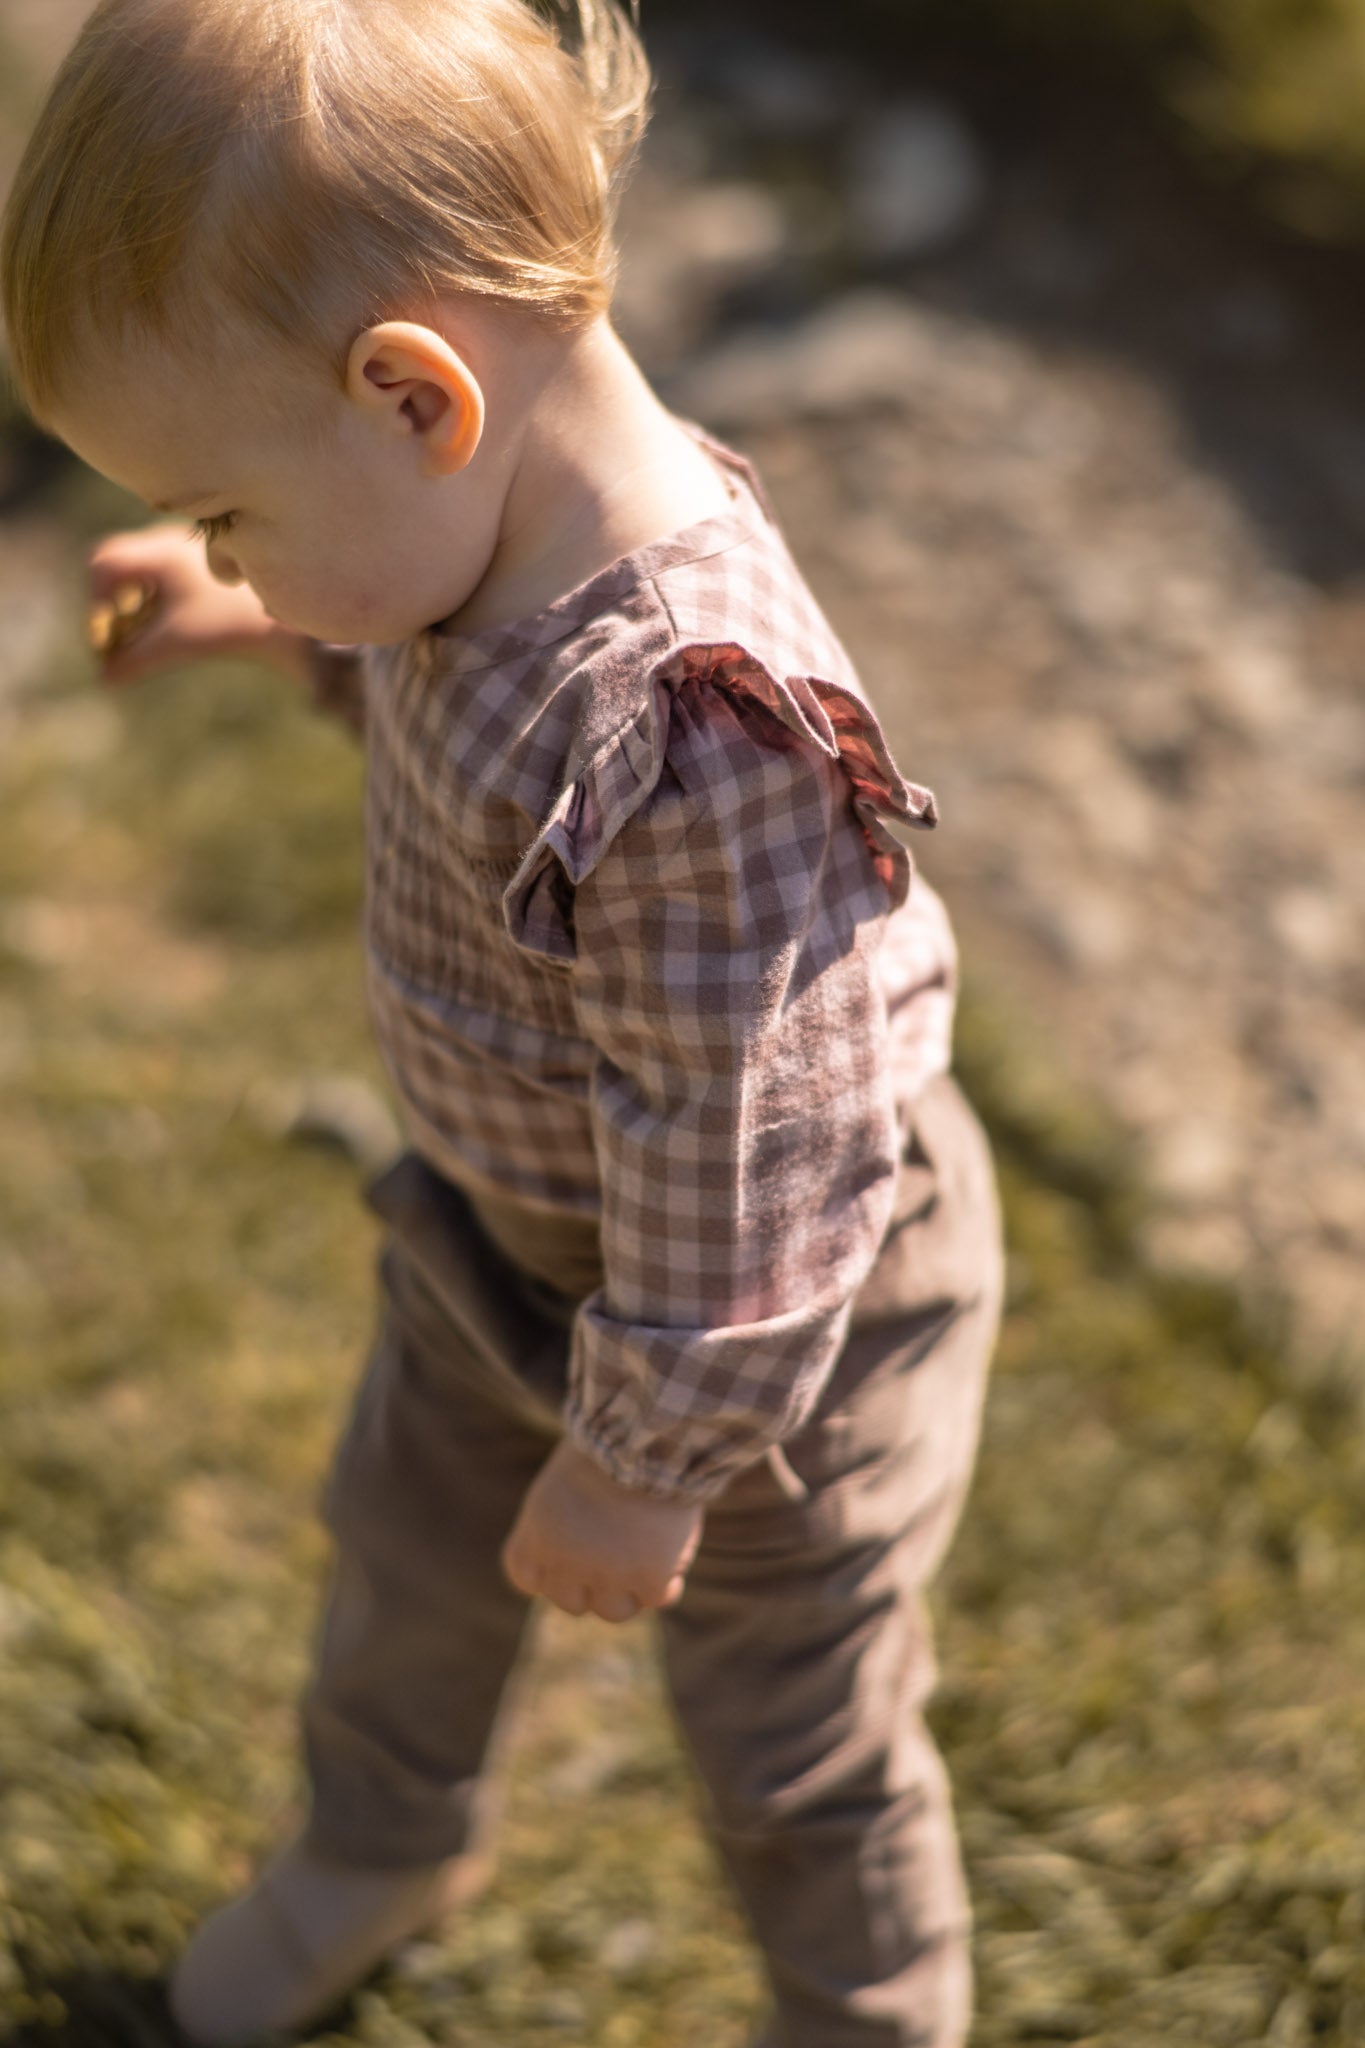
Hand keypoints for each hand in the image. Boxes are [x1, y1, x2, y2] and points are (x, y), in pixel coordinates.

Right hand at [87, 525, 311, 686]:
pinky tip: (171, 625)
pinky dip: (156, 600)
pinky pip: (165, 576)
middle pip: (119, 563)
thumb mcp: (179, 643)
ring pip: (142, 571)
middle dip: (112, 602)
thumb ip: (137, 660)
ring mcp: (187, 551)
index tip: (105, 632)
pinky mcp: (203, 565)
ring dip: (135, 602)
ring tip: (145, 633)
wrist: (286, 616)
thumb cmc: (232, 623)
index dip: (95, 597)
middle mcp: (170, 543)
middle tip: (119, 634)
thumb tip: (105, 680)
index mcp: (161, 553)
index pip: (104, 562)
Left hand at [502, 1438, 702, 1623]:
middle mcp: (565, 1562)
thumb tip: (583, 1556)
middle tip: (616, 1546)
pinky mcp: (651, 1577)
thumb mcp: (565, 1479)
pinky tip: (671, 1556)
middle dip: (591, 1581)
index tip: (570, 1553)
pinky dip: (666, 1582)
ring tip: (647, 1551)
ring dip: (629, 1589)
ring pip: (614, 1611)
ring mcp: (608, 1574)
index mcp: (536, 1533)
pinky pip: (659, 1598)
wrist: (650, 1433)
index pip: (526, 1578)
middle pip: (570, 1602)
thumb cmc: (612, 1442)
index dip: (550, 1571)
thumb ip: (563, 1522)